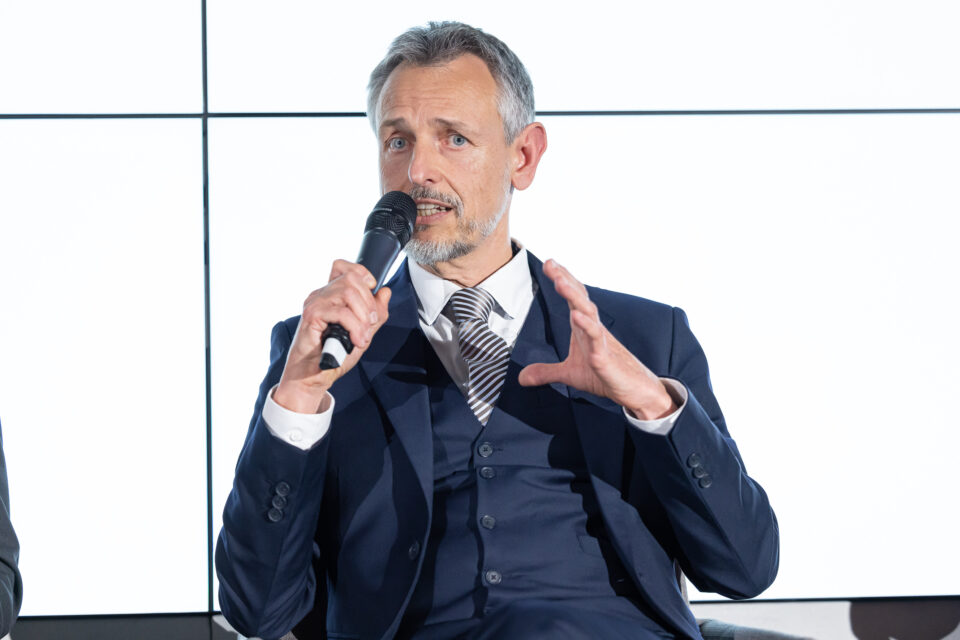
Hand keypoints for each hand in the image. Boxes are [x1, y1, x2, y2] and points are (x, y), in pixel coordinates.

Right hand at [274, 260, 390, 413]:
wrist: (314, 376)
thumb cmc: (334, 355)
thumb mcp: (363, 332)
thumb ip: (375, 313)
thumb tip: (385, 292)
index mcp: (332, 295)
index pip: (345, 267)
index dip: (363, 275)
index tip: (371, 295)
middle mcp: (322, 294)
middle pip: (352, 278)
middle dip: (369, 303)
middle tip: (370, 324)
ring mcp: (315, 303)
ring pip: (348, 292)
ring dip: (362, 316)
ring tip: (362, 336)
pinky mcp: (311, 315)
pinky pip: (340, 312)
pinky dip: (354, 327)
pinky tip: (355, 340)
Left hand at [518, 260, 676, 419]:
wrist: (634, 390)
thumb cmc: (605, 375)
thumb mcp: (570, 374)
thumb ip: (546, 372)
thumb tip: (522, 377)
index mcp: (584, 328)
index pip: (573, 299)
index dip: (562, 280)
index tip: (549, 263)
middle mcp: (593, 329)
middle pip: (579, 299)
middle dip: (565, 279)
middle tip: (551, 264)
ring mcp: (600, 341)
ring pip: (588, 313)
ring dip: (574, 296)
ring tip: (560, 281)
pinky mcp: (605, 358)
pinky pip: (597, 339)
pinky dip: (587, 326)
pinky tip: (576, 316)